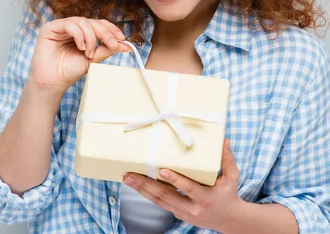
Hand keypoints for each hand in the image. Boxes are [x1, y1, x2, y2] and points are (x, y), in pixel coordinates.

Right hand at [28, 17, 131, 92]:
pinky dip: (79, 35)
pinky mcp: (50, 28)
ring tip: (89, 53)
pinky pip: (69, 24)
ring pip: (83, 21)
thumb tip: (127, 45)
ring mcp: (61, 26)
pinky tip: (80, 46)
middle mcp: (72, 27)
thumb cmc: (69, 71)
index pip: (98, 24)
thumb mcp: (93, 59)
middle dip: (105, 33)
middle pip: (92, 21)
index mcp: (82, 33)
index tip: (122, 39)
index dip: (111, 29)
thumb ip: (107, 50)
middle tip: (112, 44)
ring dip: (90, 37)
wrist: (52, 83)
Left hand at [122, 138, 241, 231]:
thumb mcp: (233, 177)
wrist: (229, 220)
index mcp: (205, 197)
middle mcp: (192, 208)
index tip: (162, 170)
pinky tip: (137, 186)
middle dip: (147, 185)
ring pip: (160, 201)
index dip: (175, 180)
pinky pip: (161, 204)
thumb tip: (224, 140)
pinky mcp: (178, 214)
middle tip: (131, 175)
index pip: (188, 188)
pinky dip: (148, 195)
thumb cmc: (229, 194)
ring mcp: (184, 213)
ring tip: (128, 179)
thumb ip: (228, 159)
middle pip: (166, 196)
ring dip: (142, 190)